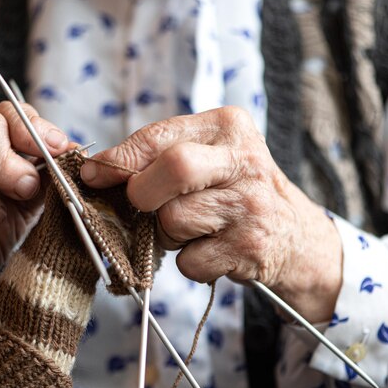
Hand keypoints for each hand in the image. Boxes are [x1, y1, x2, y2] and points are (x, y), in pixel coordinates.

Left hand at [81, 106, 342, 322]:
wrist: (294, 235)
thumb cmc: (237, 189)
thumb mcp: (211, 154)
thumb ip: (161, 154)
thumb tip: (97, 171)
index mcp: (229, 126)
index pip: (160, 136)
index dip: (118, 158)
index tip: (93, 175)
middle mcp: (245, 161)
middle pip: (172, 169)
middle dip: (142, 193)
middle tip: (142, 206)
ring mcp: (249, 206)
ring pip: (173, 220)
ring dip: (167, 234)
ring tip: (193, 228)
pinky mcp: (248, 248)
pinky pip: (188, 260)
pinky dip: (188, 261)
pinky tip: (211, 249)